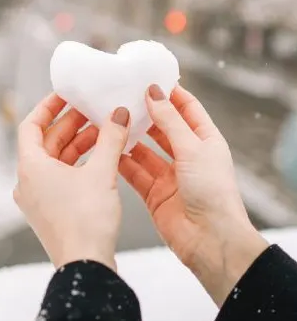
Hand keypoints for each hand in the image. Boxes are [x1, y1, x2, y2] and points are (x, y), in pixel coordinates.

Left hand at [14, 93, 129, 271]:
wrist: (86, 267)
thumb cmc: (86, 222)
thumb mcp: (102, 172)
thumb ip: (110, 138)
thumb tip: (119, 114)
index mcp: (30, 168)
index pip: (30, 126)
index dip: (48, 107)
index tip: (65, 95)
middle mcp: (29, 182)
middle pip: (46, 142)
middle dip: (71, 125)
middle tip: (93, 110)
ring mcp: (39, 199)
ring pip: (56, 160)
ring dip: (78, 144)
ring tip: (104, 131)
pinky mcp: (52, 212)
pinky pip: (62, 177)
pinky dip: (80, 164)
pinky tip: (102, 157)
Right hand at [119, 84, 267, 305]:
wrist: (210, 241)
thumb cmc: (212, 193)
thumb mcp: (192, 148)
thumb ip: (169, 120)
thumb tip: (153, 92)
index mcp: (206, 140)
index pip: (187, 108)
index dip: (169, 93)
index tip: (148, 78)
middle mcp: (188, 156)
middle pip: (163, 128)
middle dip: (145, 114)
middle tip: (122, 97)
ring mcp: (171, 176)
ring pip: (146, 150)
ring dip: (131, 137)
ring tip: (111, 119)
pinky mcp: (155, 195)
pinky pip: (135, 173)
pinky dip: (123, 161)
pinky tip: (108, 148)